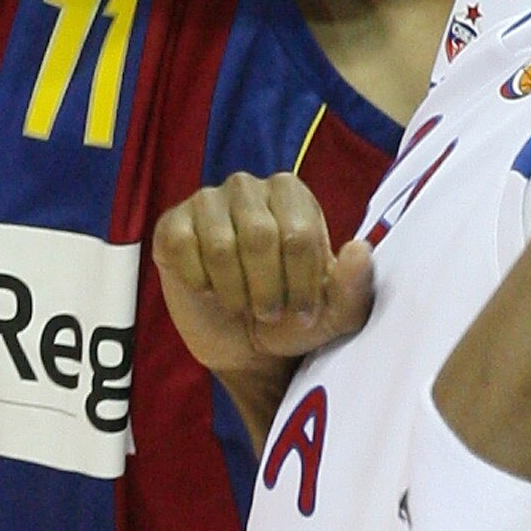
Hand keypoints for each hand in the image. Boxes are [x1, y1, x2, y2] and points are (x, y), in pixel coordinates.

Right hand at [154, 171, 375, 395]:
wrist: (242, 342)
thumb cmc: (292, 316)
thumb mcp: (333, 313)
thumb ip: (354, 286)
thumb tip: (359, 250)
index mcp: (293, 194)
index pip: (299, 234)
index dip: (302, 284)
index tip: (303, 313)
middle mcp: (249, 187)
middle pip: (259, 237)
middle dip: (267, 290)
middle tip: (269, 315)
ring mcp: (207, 201)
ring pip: (220, 245)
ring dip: (234, 292)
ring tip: (241, 306)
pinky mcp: (172, 224)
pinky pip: (182, 247)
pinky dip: (199, 281)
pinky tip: (208, 289)